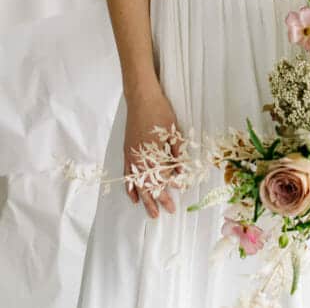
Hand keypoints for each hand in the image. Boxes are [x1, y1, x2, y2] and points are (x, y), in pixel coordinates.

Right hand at [123, 87, 182, 217]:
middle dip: (157, 200)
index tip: (175, 201)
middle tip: (164, 213)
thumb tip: (180, 171)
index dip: (168, 191)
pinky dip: (130, 186)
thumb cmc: (159, 112)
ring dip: (144, 198)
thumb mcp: (173, 132)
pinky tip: (133, 197)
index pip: (161, 179)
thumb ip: (176, 153)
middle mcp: (140, 158)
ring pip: (137, 183)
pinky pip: (127, 173)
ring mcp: (132, 155)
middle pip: (148, 185)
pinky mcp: (127, 151)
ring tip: (150, 212)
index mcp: (153, 154)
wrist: (142, 98)